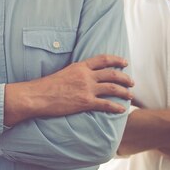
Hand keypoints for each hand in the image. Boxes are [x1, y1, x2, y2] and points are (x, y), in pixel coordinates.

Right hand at [5, 54, 132, 125]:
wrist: (38, 96)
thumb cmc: (48, 85)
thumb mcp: (65, 72)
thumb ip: (77, 72)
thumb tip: (85, 74)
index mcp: (81, 66)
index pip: (103, 59)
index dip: (116, 60)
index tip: (125, 62)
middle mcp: (86, 76)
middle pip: (112, 74)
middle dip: (125, 78)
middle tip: (131, 82)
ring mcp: (87, 89)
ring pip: (113, 88)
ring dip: (124, 92)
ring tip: (130, 95)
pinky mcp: (85, 102)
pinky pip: (105, 104)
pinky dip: (115, 107)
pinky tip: (121, 109)